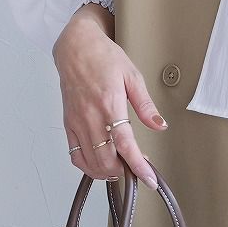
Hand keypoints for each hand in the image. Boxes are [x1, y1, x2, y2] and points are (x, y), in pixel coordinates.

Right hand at [52, 5, 167, 189]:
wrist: (75, 47)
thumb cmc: (104, 57)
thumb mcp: (133, 76)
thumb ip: (146, 105)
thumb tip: (160, 125)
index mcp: (109, 104)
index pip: (125, 145)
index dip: (138, 166)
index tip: (149, 179)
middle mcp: (90, 116)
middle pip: (106, 159)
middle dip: (124, 172)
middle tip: (138, 169)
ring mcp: (76, 122)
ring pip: (89, 161)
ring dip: (107, 172)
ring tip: (122, 169)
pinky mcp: (68, 124)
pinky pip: (75, 154)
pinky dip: (88, 166)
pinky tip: (100, 164)